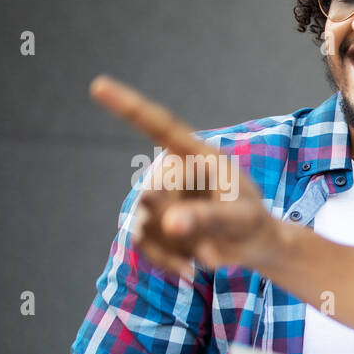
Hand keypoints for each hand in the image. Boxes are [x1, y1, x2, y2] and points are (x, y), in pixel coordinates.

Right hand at [89, 75, 277, 279]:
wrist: (254, 246)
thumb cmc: (253, 222)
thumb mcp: (241, 220)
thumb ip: (209, 218)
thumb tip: (169, 222)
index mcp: (197, 155)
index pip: (159, 126)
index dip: (128, 106)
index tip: (99, 85)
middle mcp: (172, 171)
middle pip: (154, 193)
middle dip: (180, 220)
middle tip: (213, 232)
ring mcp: (159, 197)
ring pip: (144, 222)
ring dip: (173, 246)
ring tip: (206, 254)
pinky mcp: (152, 222)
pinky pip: (143, 243)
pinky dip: (165, 260)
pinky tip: (190, 268)